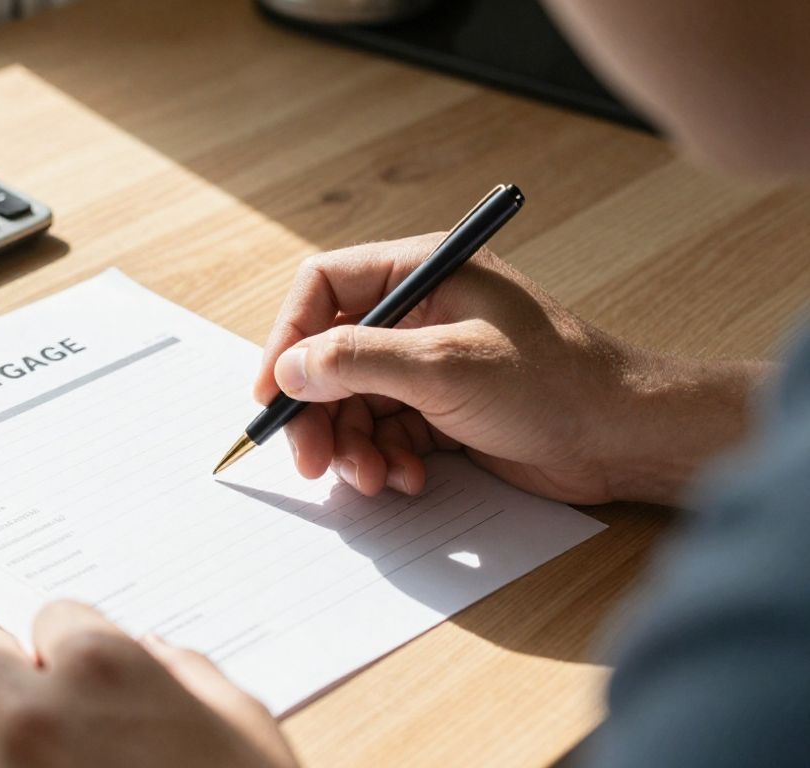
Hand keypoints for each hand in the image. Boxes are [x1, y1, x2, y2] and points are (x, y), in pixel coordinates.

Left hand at [0, 601, 297, 767]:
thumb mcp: (242, 726)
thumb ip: (189, 675)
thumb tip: (156, 655)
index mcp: (102, 666)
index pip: (50, 617)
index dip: (71, 651)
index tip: (85, 679)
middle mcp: (37, 711)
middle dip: (9, 682)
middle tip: (47, 717)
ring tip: (22, 767)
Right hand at [254, 233, 766, 505]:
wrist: (623, 439)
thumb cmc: (551, 384)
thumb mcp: (443, 367)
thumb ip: (357, 361)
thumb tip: (288, 369)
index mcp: (423, 270)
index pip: (325, 288)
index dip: (288, 338)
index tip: (272, 392)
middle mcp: (421, 309)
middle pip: (332, 354)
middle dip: (319, 411)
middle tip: (312, 460)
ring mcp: (429, 360)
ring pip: (355, 400)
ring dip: (354, 444)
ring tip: (373, 478)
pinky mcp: (441, 407)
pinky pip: (386, 430)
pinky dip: (385, 458)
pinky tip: (408, 479)